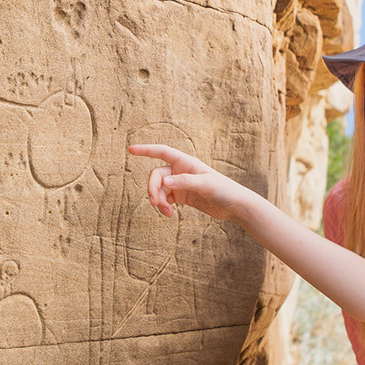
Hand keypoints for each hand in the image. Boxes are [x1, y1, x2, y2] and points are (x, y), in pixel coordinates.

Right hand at [127, 144, 246, 220]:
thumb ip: (185, 182)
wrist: (234, 205)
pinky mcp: (182, 196)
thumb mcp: (205, 185)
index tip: (130, 149)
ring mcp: (180, 184)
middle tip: (154, 202)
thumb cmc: (223, 190)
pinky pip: (165, 199)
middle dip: (152, 188)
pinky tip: (169, 215)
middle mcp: (181, 171)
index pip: (162, 152)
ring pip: (159, 189)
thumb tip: (165, 181)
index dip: (146, 150)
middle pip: (157, 175)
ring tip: (166, 213)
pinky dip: (163, 207)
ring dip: (158, 200)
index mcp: (186, 162)